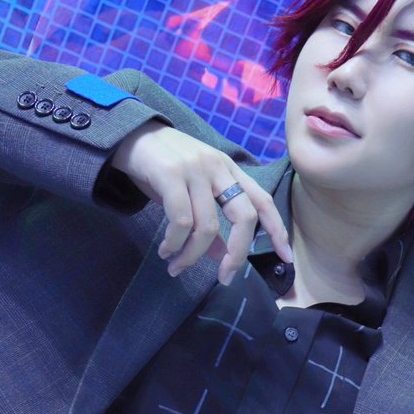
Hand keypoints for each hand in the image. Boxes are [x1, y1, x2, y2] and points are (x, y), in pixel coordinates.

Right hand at [109, 122, 290, 284]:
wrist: (127, 135)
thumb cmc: (161, 167)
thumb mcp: (191, 193)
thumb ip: (210, 222)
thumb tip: (222, 256)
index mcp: (228, 169)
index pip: (262, 200)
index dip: (276, 229)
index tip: (286, 257)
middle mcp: (218, 166)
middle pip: (244, 216)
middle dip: (238, 254)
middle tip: (225, 278)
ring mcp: (195, 168)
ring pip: (207, 226)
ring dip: (192, 255)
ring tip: (176, 267)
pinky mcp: (170, 173)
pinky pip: (181, 220)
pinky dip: (175, 243)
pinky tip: (166, 251)